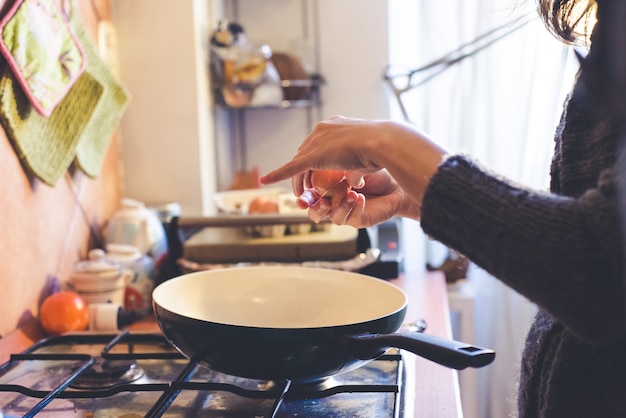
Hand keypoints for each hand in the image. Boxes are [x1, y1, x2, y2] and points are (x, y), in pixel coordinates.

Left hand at [260, 116, 446, 225]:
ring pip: (299, 164)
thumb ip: (357, 168)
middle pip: (305, 153)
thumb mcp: (367, 159)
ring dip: (299, 180)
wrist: (384, 143)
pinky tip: (265, 181)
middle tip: (307, 189)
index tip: (317, 175)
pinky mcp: (313, 155)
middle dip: (304, 172)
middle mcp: (322, 130)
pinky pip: (291, 168)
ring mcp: (316, 141)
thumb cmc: (384, 150)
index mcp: (335, 125)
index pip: (318, 145)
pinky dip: (278, 175)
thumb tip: (355, 181)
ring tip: (302, 195)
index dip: (315, 161)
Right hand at [306, 169, 412, 228]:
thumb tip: (313, 160)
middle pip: (315, 211)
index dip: (302, 194)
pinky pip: (351, 218)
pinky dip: (353, 207)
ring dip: (338, 206)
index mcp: (328, 188)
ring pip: (332, 218)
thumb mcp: (350, 163)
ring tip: (348, 193)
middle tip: (317, 201)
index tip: (300, 191)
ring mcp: (347, 212)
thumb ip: (332, 164)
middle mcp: (335, 202)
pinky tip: (359, 197)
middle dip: (313, 206)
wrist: (398, 182)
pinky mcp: (360, 219)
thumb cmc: (375, 171)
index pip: (309, 193)